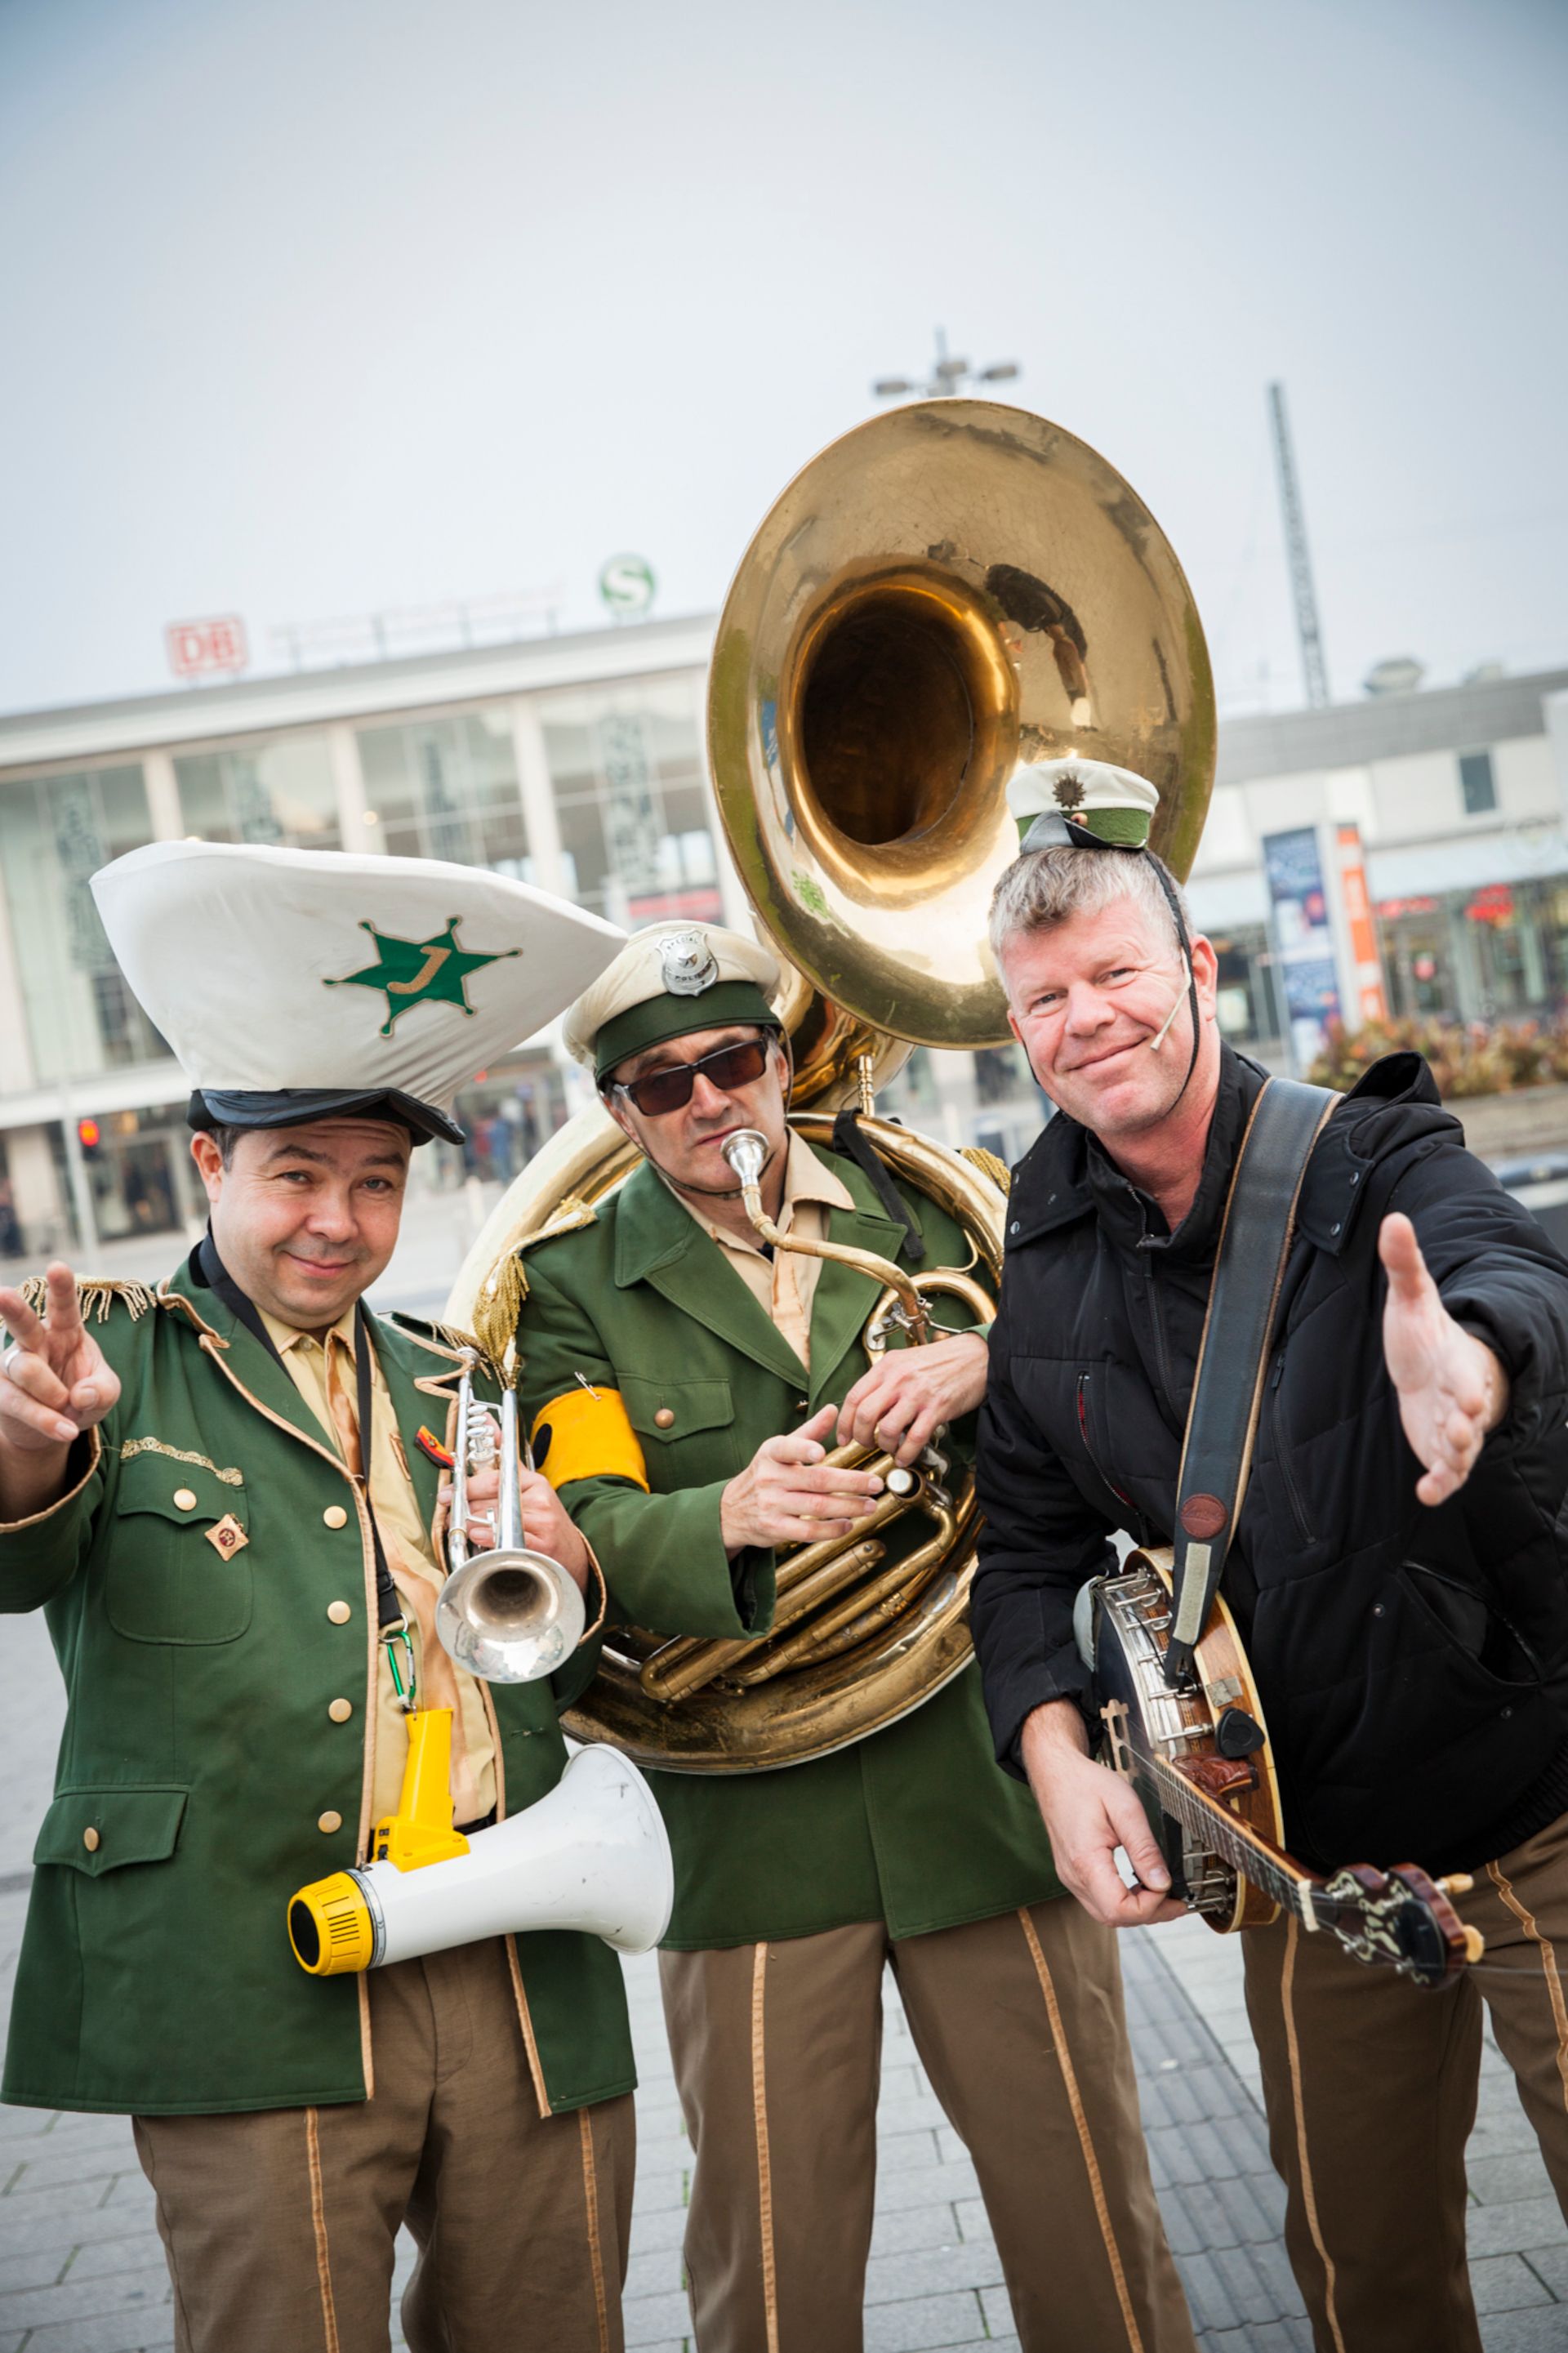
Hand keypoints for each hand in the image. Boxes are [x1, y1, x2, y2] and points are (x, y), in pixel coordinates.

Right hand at [0, 1264, 119, 1522]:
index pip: (64, 1306)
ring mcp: (14, 1366)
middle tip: (2, 1294)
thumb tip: (81, 1394)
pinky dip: (47, 1420)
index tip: (56, 1267)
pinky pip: (20, 1404)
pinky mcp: (3, 1394)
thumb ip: (102, 1390)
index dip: (61, 1287)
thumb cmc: (84, 1396)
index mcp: (66, 1330)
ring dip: (53, 1393)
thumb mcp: (106, 1392)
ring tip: (70, 1408)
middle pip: (23, 1323)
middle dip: (12, 1309)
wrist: (58, 1427)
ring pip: (26, 1370)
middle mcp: (35, 1342)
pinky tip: (66, 1430)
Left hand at [438, 1462, 592, 1594]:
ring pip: (497, 1517)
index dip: (467, 1485)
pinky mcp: (542, 1543)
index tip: (447, 1491)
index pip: (495, 1477)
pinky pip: (509, 1537)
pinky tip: (478, 1536)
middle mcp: (539, 1498)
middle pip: (492, 1498)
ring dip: (472, 1523)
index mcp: (533, 1481)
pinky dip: (489, 1537)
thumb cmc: (543, 1520)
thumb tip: (489, 1423)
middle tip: (450, 1514)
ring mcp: (542, 1520)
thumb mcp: (528, 1487)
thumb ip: (506, 1461)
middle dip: (465, 1506)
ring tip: (462, 1527)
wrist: (571, 1551)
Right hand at [719, 1404, 884, 1554]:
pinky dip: (832, 1529)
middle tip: (876, 1484)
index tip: (821, 1452)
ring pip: (817, 1506)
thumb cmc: (765, 1473)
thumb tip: (833, 1409)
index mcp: (771, 1453)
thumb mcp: (780, 1449)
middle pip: (816, 1480)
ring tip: (870, 1505)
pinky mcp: (775, 1528)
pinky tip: (848, 1524)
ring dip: (848, 1507)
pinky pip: (808, 1531)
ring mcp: (771, 1504)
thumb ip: (809, 1431)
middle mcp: (770, 1478)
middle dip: (851, 1483)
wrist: (732, 1510)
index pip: (786, 1448)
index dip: (803, 1449)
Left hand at [835, 1332, 988, 1466]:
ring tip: (890, 1448)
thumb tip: (867, 1405)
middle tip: (866, 1444)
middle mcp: (899, 1378)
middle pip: (865, 1414)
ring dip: (885, 1446)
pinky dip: (906, 1453)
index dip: (845, 1422)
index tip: (844, 1436)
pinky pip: (914, 1438)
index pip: (854, 1397)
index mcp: (888, 1366)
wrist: (977, 1356)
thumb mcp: (906, 1360)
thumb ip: (886, 1380)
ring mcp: (918, 1394)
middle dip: (861, 1436)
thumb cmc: (943, 1360)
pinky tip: (905, 1456)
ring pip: (888, 1429)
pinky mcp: (938, 1408)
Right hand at [1020, 1700, 1182, 1926]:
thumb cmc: (1086, 1783)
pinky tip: (1141, 1887)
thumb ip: (1145, 1848)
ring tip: (1164, 1895)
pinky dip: (1124, 1900)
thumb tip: (1162, 1883)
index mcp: (1085, 1860)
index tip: (1169, 1886)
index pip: (1119, 1908)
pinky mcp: (1073, 1873)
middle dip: (1150, 1913)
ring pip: (1106, 1913)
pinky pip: (1099, 1900)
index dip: (1150, 1906)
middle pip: (1113, 1917)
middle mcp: (1073, 1876)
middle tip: (1178, 1901)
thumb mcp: (1125, 1807)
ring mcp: (1071, 1877)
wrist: (1056, 1773)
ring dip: (1138, 1910)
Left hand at [1379, 1212, 1508, 1505]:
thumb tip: (1395, 1219)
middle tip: (1459, 1429)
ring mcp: (1454, 1428)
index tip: (1468, 1393)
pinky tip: (1427, 1494)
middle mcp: (1463, 1399)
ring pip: (1463, 1448)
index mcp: (1461, 1363)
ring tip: (1443, 1464)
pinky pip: (1447, 1473)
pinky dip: (1440, 1485)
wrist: (1430, 1368)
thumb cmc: (1425, 1335)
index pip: (1472, 1375)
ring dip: (1455, 1457)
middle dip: (1467, 1424)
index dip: (1472, 1386)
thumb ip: (1405, 1263)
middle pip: (1472, 1416)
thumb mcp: (1411, 1297)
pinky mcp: (1439, 1450)